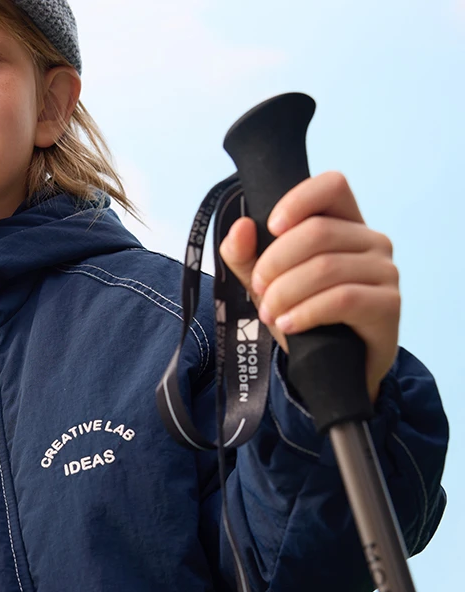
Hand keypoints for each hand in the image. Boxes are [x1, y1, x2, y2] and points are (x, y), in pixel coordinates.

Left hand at [218, 171, 399, 403]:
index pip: (331, 186)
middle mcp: (371, 240)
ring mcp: (384, 271)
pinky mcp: (389, 304)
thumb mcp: (267, 284)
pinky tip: (289, 325)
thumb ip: (246, 256)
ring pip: (326, 267)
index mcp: (344, 223)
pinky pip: (342, 299)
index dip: (298, 200)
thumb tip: (241, 228)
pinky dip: (306, 312)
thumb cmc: (304, 315)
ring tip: (270, 314)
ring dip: (285, 292)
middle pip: (318, 232)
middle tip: (259, 290)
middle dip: (275, 263)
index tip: (271, 227)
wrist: (334, 368)